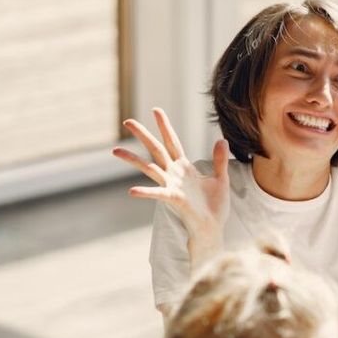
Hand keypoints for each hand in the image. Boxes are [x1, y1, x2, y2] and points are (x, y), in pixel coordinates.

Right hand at [114, 108, 229, 240]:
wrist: (214, 228)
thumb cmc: (215, 207)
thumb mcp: (220, 179)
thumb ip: (219, 160)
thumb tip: (221, 139)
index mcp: (185, 168)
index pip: (172, 142)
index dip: (165, 127)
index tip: (156, 110)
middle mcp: (174, 175)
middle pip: (156, 150)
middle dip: (143, 135)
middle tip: (127, 121)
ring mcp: (172, 186)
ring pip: (149, 168)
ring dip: (133, 160)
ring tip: (115, 150)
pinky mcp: (174, 200)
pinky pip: (158, 194)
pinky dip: (145, 192)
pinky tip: (131, 191)